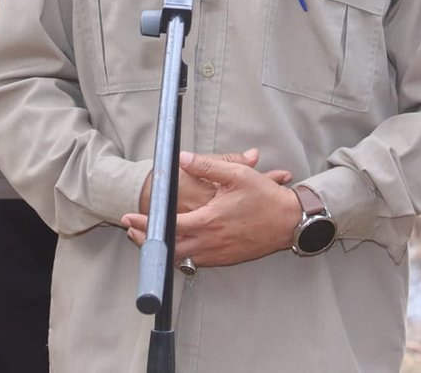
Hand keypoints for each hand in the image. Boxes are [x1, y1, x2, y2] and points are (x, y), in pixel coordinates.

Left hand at [122, 151, 303, 267]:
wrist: (289, 222)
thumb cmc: (266, 198)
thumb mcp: (237, 174)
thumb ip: (206, 166)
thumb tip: (181, 158)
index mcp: (209, 221)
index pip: (169, 226)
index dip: (147, 223)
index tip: (131, 217)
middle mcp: (211, 242)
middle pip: (170, 248)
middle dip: (148, 241)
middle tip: (133, 230)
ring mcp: (218, 255)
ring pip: (182, 258)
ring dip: (164, 249)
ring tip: (151, 238)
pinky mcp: (226, 260)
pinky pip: (197, 262)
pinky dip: (183, 255)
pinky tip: (179, 245)